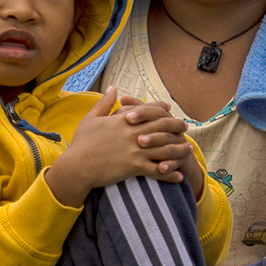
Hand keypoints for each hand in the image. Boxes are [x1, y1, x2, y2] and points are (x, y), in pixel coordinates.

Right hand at [46, 87, 195, 205]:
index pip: (148, 110)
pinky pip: (158, 170)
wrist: (76, 167)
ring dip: (179, 150)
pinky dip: (170, 174)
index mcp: (124, 120)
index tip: (170, 109)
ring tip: (189, 151)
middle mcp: (133, 133)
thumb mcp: (91, 118)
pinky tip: (179, 177)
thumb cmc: (81, 143)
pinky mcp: (134, 166)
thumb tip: (113, 88)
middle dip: (176, 127)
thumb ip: (104, 103)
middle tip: (186, 128)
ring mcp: (135, 150)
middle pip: (163, 127)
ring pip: (165, 149)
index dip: (161, 109)